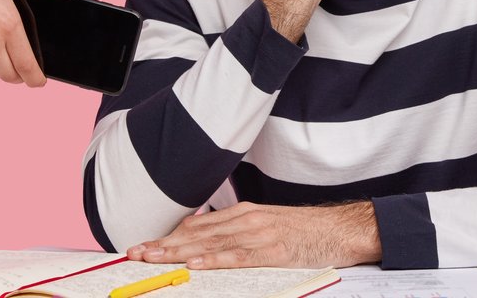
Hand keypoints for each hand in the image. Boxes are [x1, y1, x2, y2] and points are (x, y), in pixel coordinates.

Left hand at [127, 201, 381, 269]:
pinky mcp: (273, 250)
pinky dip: (213, 259)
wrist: (342, 228)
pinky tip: (193, 263)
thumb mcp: (270, 225)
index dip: (168, 236)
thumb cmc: (308, 231)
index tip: (145, 244)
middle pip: (196, 233)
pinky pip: (237, 256)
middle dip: (163, 244)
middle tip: (134, 253)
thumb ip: (240, 231)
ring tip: (151, 259)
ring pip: (209, 244)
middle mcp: (247, 219)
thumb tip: (210, 243)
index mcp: (245, 213)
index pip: (197, 225)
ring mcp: (259, 234)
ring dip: (177, 252)